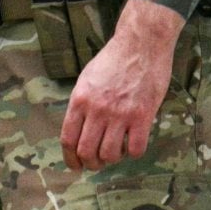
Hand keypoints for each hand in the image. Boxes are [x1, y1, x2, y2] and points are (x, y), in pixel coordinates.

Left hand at [59, 0, 183, 170]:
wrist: (141, 43)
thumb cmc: (113, 59)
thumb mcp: (87, 78)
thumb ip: (82, 104)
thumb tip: (78, 129)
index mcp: (80, 99)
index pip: (68, 139)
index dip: (70, 159)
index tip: (75, 166)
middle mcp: (97, 109)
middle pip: (87, 151)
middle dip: (90, 164)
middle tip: (97, 163)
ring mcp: (120, 114)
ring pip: (110, 154)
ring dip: (112, 160)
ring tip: (116, 153)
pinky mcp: (143, 115)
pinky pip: (136, 149)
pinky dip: (133, 153)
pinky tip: (133, 145)